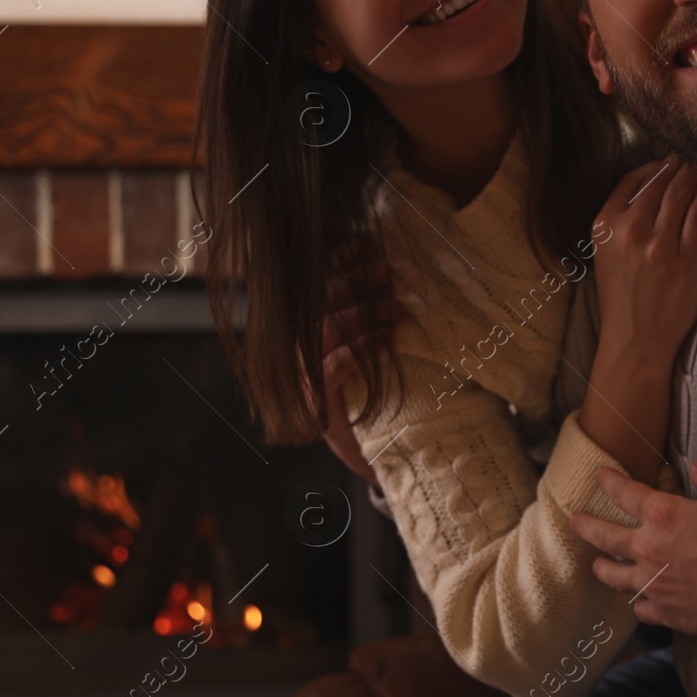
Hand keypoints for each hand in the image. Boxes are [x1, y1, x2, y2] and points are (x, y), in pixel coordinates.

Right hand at [299, 262, 401, 487]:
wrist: (372, 455)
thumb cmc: (375, 397)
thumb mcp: (370, 351)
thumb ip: (368, 318)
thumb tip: (388, 271)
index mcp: (308, 333)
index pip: (315, 286)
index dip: (338, 261)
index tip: (364, 242)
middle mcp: (299, 353)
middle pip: (320, 303)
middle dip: (355, 281)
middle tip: (387, 271)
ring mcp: (304, 378)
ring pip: (328, 330)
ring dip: (364, 313)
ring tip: (397, 307)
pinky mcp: (317, 402)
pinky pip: (335, 364)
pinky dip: (362, 348)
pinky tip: (387, 340)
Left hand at [570, 461, 696, 641]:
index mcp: (665, 516)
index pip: (624, 493)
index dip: (608, 481)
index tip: (599, 476)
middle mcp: (649, 549)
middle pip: (603, 536)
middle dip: (585, 525)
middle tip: (575, 520)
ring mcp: (653, 583)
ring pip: (613, 576)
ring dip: (602, 567)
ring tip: (595, 564)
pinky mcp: (664, 612)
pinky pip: (639, 607)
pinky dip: (638, 602)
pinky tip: (638, 599)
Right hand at [591, 157, 696, 366]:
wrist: (636, 341)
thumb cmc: (622, 297)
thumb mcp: (606, 253)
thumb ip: (620, 219)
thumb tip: (651, 184)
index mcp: (604, 226)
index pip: (631, 179)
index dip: (654, 166)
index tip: (669, 161)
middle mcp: (629, 230)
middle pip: (660, 182)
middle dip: (680, 164)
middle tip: (696, 155)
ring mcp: (659, 244)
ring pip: (682, 193)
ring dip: (696, 175)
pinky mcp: (686, 259)